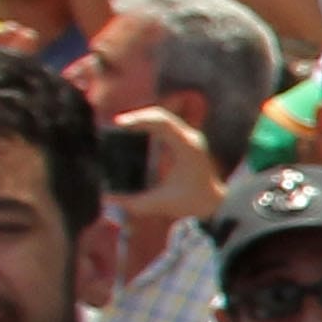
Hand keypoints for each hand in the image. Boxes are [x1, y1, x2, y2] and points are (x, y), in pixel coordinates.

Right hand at [108, 103, 221, 232]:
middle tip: (115, 125)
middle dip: (136, 117)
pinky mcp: (186, 141)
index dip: (138, 119)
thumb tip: (106, 198)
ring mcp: (189, 138)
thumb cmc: (192, 203)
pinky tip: (134, 131)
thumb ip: (132, 203)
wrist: (216, 204)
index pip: (161, 122)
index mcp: (187, 147)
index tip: (118, 124)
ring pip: (162, 119)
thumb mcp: (160, 203)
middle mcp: (190, 138)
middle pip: (160, 116)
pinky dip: (148, 125)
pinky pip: (165, 126)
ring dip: (142, 119)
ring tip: (121, 126)